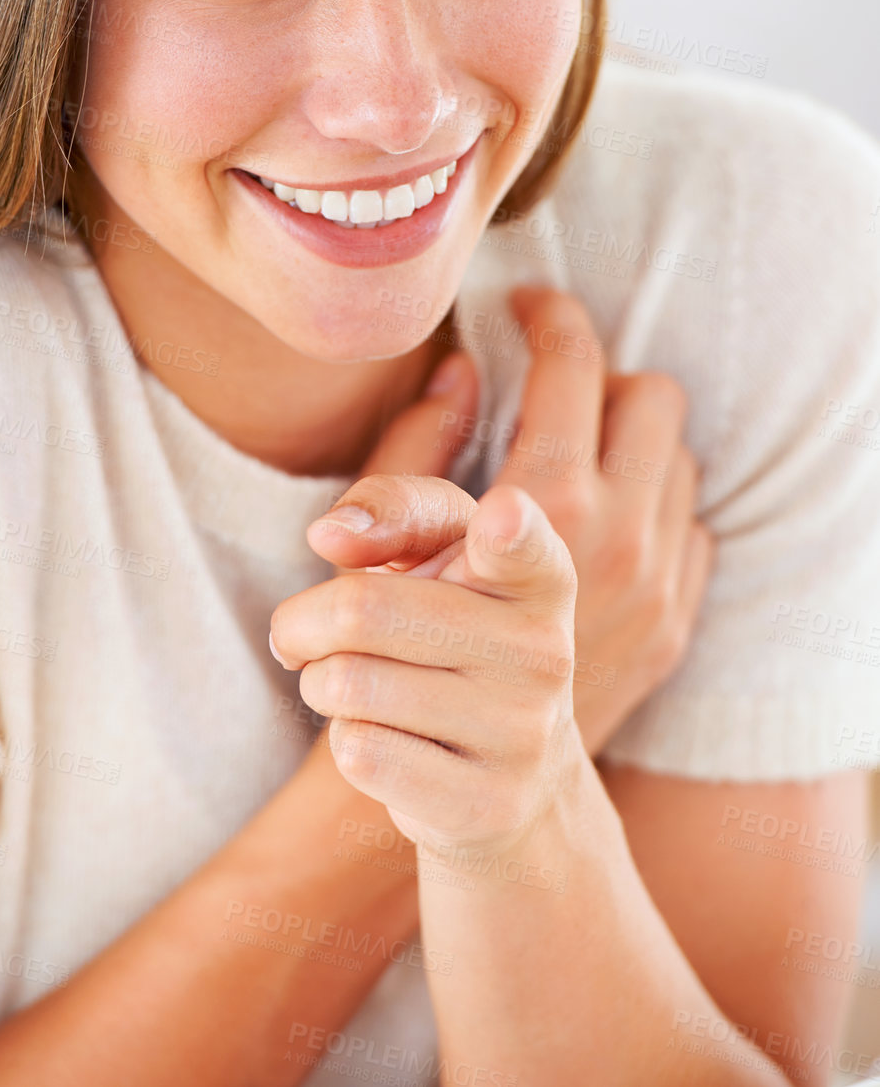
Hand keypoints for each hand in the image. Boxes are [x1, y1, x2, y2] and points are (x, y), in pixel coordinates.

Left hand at [271, 480, 582, 858]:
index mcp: (539, 574)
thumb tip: (329, 535)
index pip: (522, 543)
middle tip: (303, 633)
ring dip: (320, 683)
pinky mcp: (487, 803)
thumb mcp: (442, 551)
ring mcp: (523, 733)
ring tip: (350, 685)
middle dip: (303, 621)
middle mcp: (545, 649)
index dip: (509, 526)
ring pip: (350, 687)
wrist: (521, 775)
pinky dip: (343, 740)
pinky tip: (383, 739)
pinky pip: (359, 754)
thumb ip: (394, 509)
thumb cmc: (458, 629)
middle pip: (364, 611)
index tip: (502, 514)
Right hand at [305, 287, 712, 755]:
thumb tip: (462, 366)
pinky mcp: (677, 623)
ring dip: (629, 441)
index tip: (524, 307)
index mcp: (550, 500)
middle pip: (650, 397)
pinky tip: (600, 518)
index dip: (547, 316)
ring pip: (678, 460)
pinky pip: (692, 526)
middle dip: (602, 375)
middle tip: (553, 382)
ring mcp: (661, 583)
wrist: (472, 779)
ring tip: (574, 448)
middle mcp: (623, 535)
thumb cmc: (406, 652)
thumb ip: (423, 445)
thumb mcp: (393, 541)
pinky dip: (654, 506)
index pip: (573, 364)